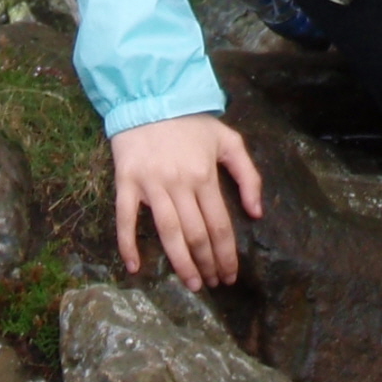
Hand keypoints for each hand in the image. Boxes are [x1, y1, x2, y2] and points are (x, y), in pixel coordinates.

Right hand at [110, 114, 263, 290]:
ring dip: (181, 264)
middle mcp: (180, 184)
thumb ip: (248, 175)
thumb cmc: (190, 122)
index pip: (220, 226)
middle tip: (213, 284)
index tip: (230, 275)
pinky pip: (125, 218)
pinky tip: (134, 267)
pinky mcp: (126, 182)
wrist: (150, 97)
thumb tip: (256, 213)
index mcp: (205, 176)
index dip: (226, 255)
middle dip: (208, 264)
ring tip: (192, 284)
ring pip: (168, 233)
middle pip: (196, 235)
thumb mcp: (228, 140)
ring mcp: (152, 185)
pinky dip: (128, 244)